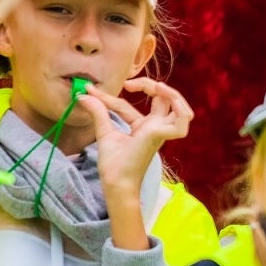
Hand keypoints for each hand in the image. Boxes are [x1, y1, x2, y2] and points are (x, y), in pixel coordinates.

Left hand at [77, 78, 193, 249]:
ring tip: (158, 86)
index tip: (90, 91)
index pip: (129, 106)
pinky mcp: (161, 136)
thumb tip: (84, 94)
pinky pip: (181, 123)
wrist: (116, 182)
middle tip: (130, 83)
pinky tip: (168, 98)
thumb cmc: (114, 164)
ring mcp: (161, 132)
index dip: (109, 97)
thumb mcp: (104, 132)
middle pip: (164, 101)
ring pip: (180, 110)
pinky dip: (180, 110)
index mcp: (143, 128)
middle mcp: (156, 128)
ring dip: (173, 95)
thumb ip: (98, 112)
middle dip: (151, 86)